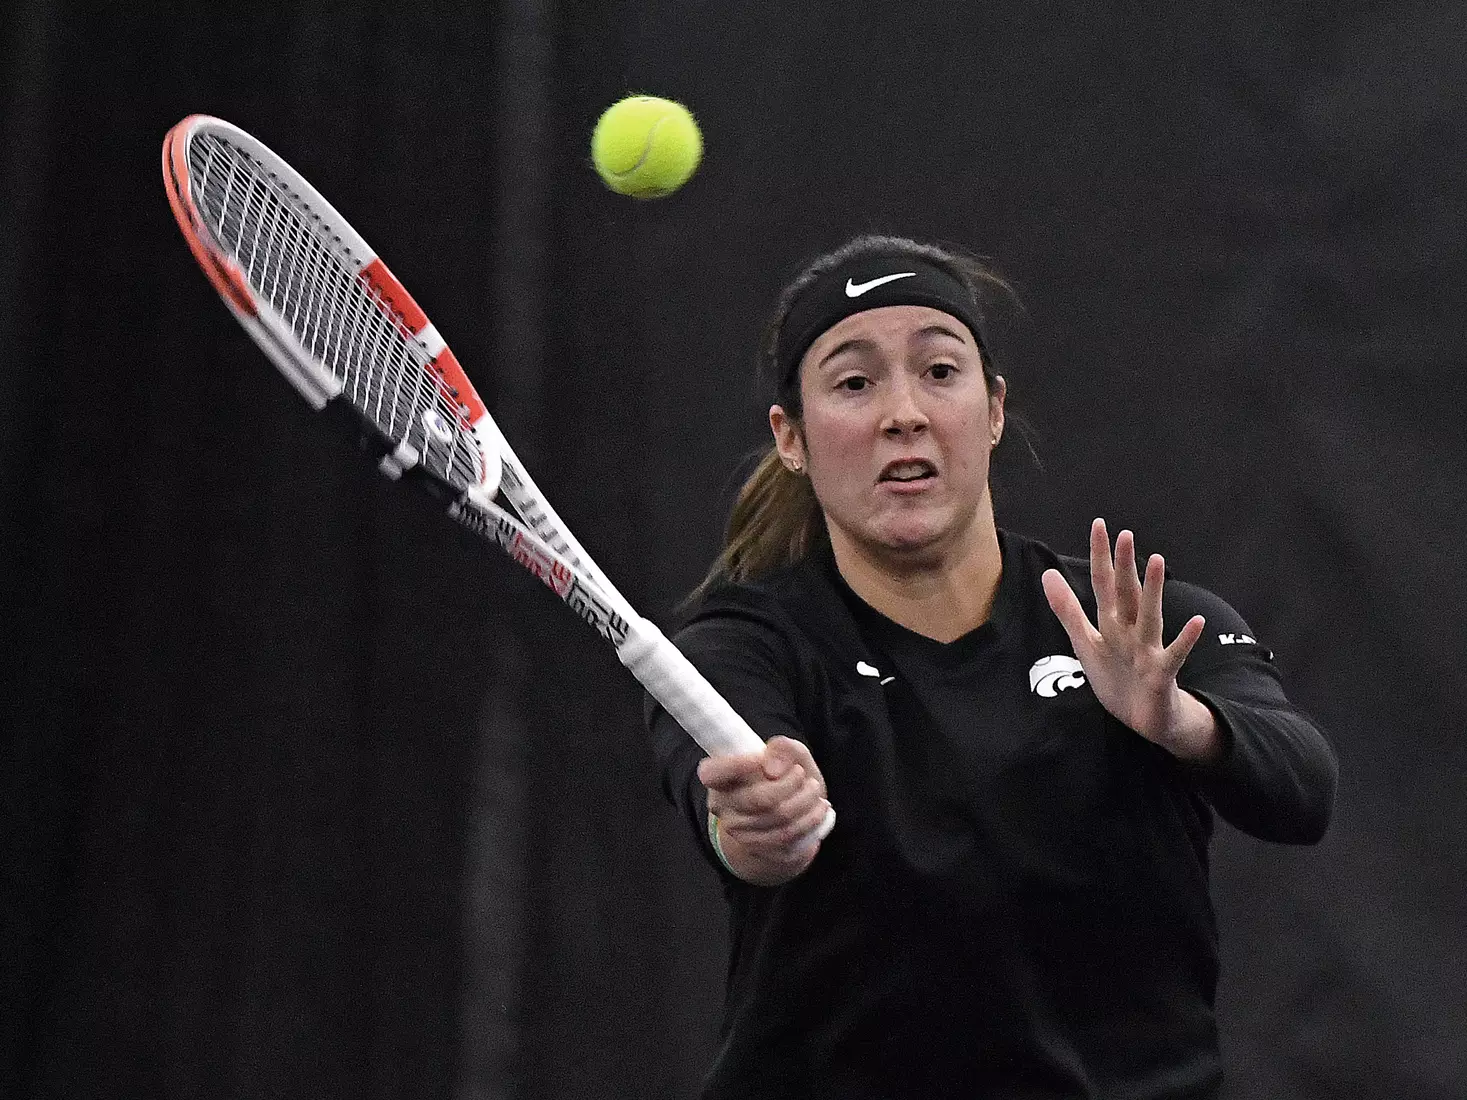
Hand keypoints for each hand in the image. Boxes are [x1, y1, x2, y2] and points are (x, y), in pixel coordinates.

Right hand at [697, 736, 831, 885]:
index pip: (711, 773)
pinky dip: (810, 822)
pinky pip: (789, 839)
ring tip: (815, 791)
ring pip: (778, 821)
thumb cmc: (781, 775)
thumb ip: (783, 749)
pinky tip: (817, 810)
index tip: (760, 758)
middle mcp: (723, 807)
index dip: (735, 766)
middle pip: (759, 799)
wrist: (785, 812)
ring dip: (806, 803)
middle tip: (803, 774)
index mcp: (719, 778)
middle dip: (792, 784)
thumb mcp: (786, 754)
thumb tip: (774, 769)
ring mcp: (739, 832)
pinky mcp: (758, 849)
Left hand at [1041, 519, 1217, 757]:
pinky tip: (1197, 623)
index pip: (1104, 583)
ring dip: (1152, 591)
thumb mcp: (1085, 642)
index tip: (1099, 524)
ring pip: (1149, 617)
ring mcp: (1148, 650)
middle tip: (1125, 534)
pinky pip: (1174, 655)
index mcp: (1111, 623)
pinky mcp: (1161, 674)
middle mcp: (1131, 630)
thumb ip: (1067, 610)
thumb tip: (1048, 573)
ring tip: (1157, 562)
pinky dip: (1185, 640)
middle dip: (1124, 566)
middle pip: (1126, 594)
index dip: (1100, 556)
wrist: (1141, 720)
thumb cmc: (1116, 677)